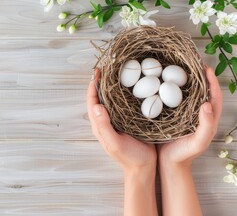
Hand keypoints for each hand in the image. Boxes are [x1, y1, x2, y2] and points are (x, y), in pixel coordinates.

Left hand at [87, 68, 158, 215]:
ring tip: (118, 72)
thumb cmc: (129, 157)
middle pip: (100, 98)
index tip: (97, 72)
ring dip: (112, 86)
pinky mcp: (127, 122)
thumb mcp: (115, 143)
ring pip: (111, 100)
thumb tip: (96, 106)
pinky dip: (123, 94)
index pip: (92, 102)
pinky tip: (132, 86)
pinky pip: (122, 105)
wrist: (144, 169)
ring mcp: (116, 121)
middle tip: (108, 67)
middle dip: (101, 82)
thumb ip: (104, 126)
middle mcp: (106, 121)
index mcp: (100, 125)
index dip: (93, 86)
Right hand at [158, 66, 222, 166]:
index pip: (214, 95)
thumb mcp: (198, 141)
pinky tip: (164, 84)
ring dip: (186, 82)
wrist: (169, 163)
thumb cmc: (184, 154)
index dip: (212, 81)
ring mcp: (186, 115)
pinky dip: (173, 90)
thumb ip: (206, 125)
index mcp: (208, 118)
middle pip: (202, 91)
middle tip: (191, 63)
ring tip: (178, 69)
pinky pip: (176, 100)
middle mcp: (198, 114)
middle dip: (199, 77)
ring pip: (189, 94)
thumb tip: (208, 104)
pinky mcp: (174, 117)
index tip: (205, 68)